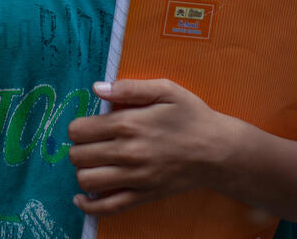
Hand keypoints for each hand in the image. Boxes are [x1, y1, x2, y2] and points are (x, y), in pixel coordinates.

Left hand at [67, 78, 233, 214]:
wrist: (219, 151)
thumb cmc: (192, 116)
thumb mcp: (165, 90)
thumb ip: (129, 87)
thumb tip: (97, 88)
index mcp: (128, 124)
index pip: (79, 130)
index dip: (78, 127)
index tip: (87, 126)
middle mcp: (128, 153)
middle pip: (78, 156)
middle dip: (77, 148)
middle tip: (89, 144)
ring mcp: (135, 178)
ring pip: (87, 181)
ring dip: (82, 172)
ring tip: (92, 163)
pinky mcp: (144, 196)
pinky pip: (108, 208)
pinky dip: (89, 206)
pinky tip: (82, 197)